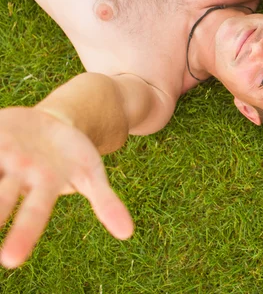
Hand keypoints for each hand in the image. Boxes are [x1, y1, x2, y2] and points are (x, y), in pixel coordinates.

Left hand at [0, 107, 133, 267]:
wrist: (56, 125)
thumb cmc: (74, 158)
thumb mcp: (92, 177)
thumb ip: (106, 203)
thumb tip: (128, 233)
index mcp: (44, 187)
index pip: (34, 213)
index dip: (23, 234)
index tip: (10, 260)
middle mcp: (17, 176)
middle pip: (1, 197)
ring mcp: (3, 154)